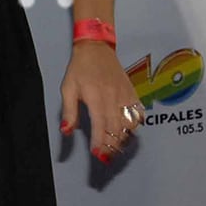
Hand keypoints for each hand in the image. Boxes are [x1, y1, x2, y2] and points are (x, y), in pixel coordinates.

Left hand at [59, 41, 142, 164]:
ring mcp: (125, 95)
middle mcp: (113, 97)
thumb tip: (66, 131)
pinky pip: (138, 114)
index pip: (101, 125)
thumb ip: (69, 112)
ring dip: (124, 138)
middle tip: (106, 157)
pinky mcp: (133, 93)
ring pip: (130, 123)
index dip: (100, 142)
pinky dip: (135, 126)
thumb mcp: (67, 89)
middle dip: (112, 146)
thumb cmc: (80, 69)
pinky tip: (127, 131)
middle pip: (117, 128)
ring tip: (115, 147)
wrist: (96, 48)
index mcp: (96, 97)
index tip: (97, 155)